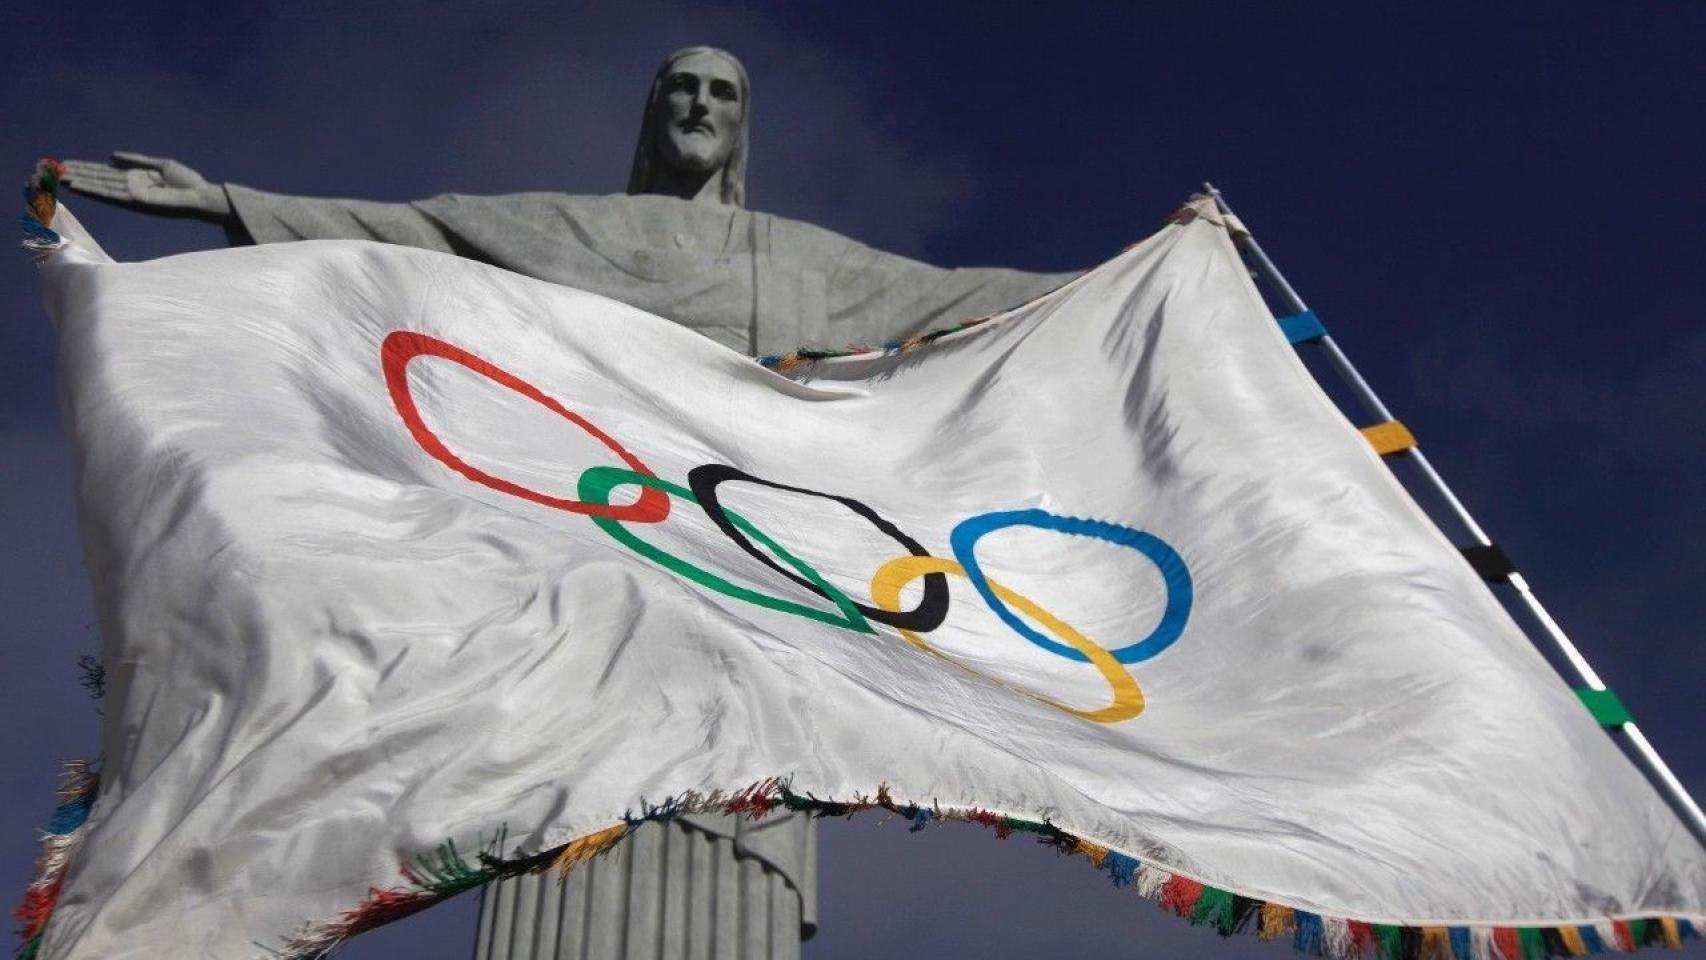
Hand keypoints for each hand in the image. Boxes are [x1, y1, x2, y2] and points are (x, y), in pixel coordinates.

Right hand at [62, 152, 232, 221]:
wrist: (201, 194)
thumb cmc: (186, 181)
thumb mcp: (159, 165)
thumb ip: (135, 160)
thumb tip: (111, 155)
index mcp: (134, 177)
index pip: (103, 172)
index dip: (84, 167)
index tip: (64, 163)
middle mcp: (129, 187)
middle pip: (96, 179)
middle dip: (75, 174)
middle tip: (50, 170)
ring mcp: (131, 194)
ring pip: (98, 186)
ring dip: (78, 182)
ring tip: (57, 177)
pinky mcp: (136, 201)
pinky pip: (110, 194)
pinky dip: (93, 190)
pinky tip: (77, 186)